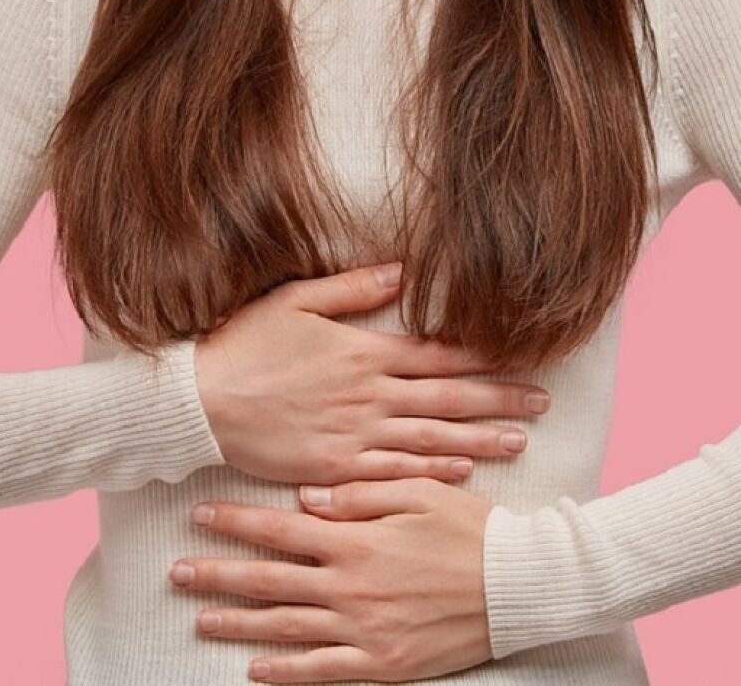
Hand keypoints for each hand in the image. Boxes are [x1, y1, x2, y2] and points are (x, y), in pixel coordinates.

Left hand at [169, 477, 495, 682]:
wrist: (519, 585)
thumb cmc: (473, 530)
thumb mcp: (420, 493)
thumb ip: (361, 494)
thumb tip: (307, 500)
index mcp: (357, 540)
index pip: (281, 530)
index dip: (236, 523)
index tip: (199, 517)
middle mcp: (350, 586)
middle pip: (269, 580)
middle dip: (218, 574)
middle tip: (177, 572)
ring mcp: (362, 628)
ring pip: (284, 626)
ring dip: (237, 623)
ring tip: (198, 619)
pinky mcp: (380, 661)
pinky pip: (321, 671)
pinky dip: (285, 672)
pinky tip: (255, 669)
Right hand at [194, 261, 550, 484]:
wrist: (198, 402)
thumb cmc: (242, 346)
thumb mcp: (295, 301)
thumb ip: (351, 288)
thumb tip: (402, 270)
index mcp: (362, 351)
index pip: (437, 352)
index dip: (484, 355)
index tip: (522, 356)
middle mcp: (368, 393)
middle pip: (448, 396)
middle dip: (499, 399)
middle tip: (543, 403)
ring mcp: (354, 433)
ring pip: (431, 436)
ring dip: (480, 438)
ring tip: (521, 440)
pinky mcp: (335, 466)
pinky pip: (394, 470)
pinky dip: (431, 470)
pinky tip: (463, 471)